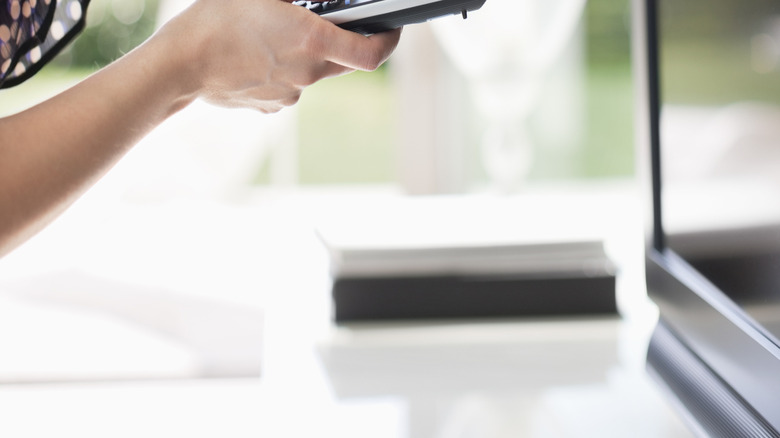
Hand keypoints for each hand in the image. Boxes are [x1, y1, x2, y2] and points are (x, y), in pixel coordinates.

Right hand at [159, 0, 402, 112]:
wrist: (180, 64)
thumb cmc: (216, 20)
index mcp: (314, 42)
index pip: (373, 53)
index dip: (389, 41)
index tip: (392, 30)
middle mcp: (310, 73)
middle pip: (344, 60)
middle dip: (341, 40)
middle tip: (321, 20)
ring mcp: (293, 93)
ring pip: (314, 72)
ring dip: (306, 53)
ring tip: (272, 35)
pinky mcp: (274, 105)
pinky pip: (291, 85)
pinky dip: (284, 70)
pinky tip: (257, 56)